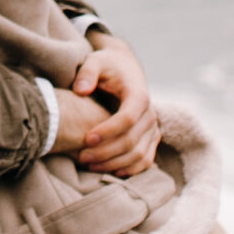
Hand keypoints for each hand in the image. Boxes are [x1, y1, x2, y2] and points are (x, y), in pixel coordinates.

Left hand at [65, 31, 159, 178]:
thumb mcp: (95, 61)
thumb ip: (87, 72)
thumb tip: (80, 90)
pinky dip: (129, 170)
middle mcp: (150, 114)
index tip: (86, 139)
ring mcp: (152, 128)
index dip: (107, 132)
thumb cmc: (107, 65)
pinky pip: (145, 160)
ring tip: (89, 165)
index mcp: (139, 95)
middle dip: (106, 152)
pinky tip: (109, 172)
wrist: (125, 69)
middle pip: (132, 141)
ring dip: (114, 164)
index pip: (127, 119)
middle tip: (82, 157)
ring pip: (139, 155)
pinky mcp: (151, 138)